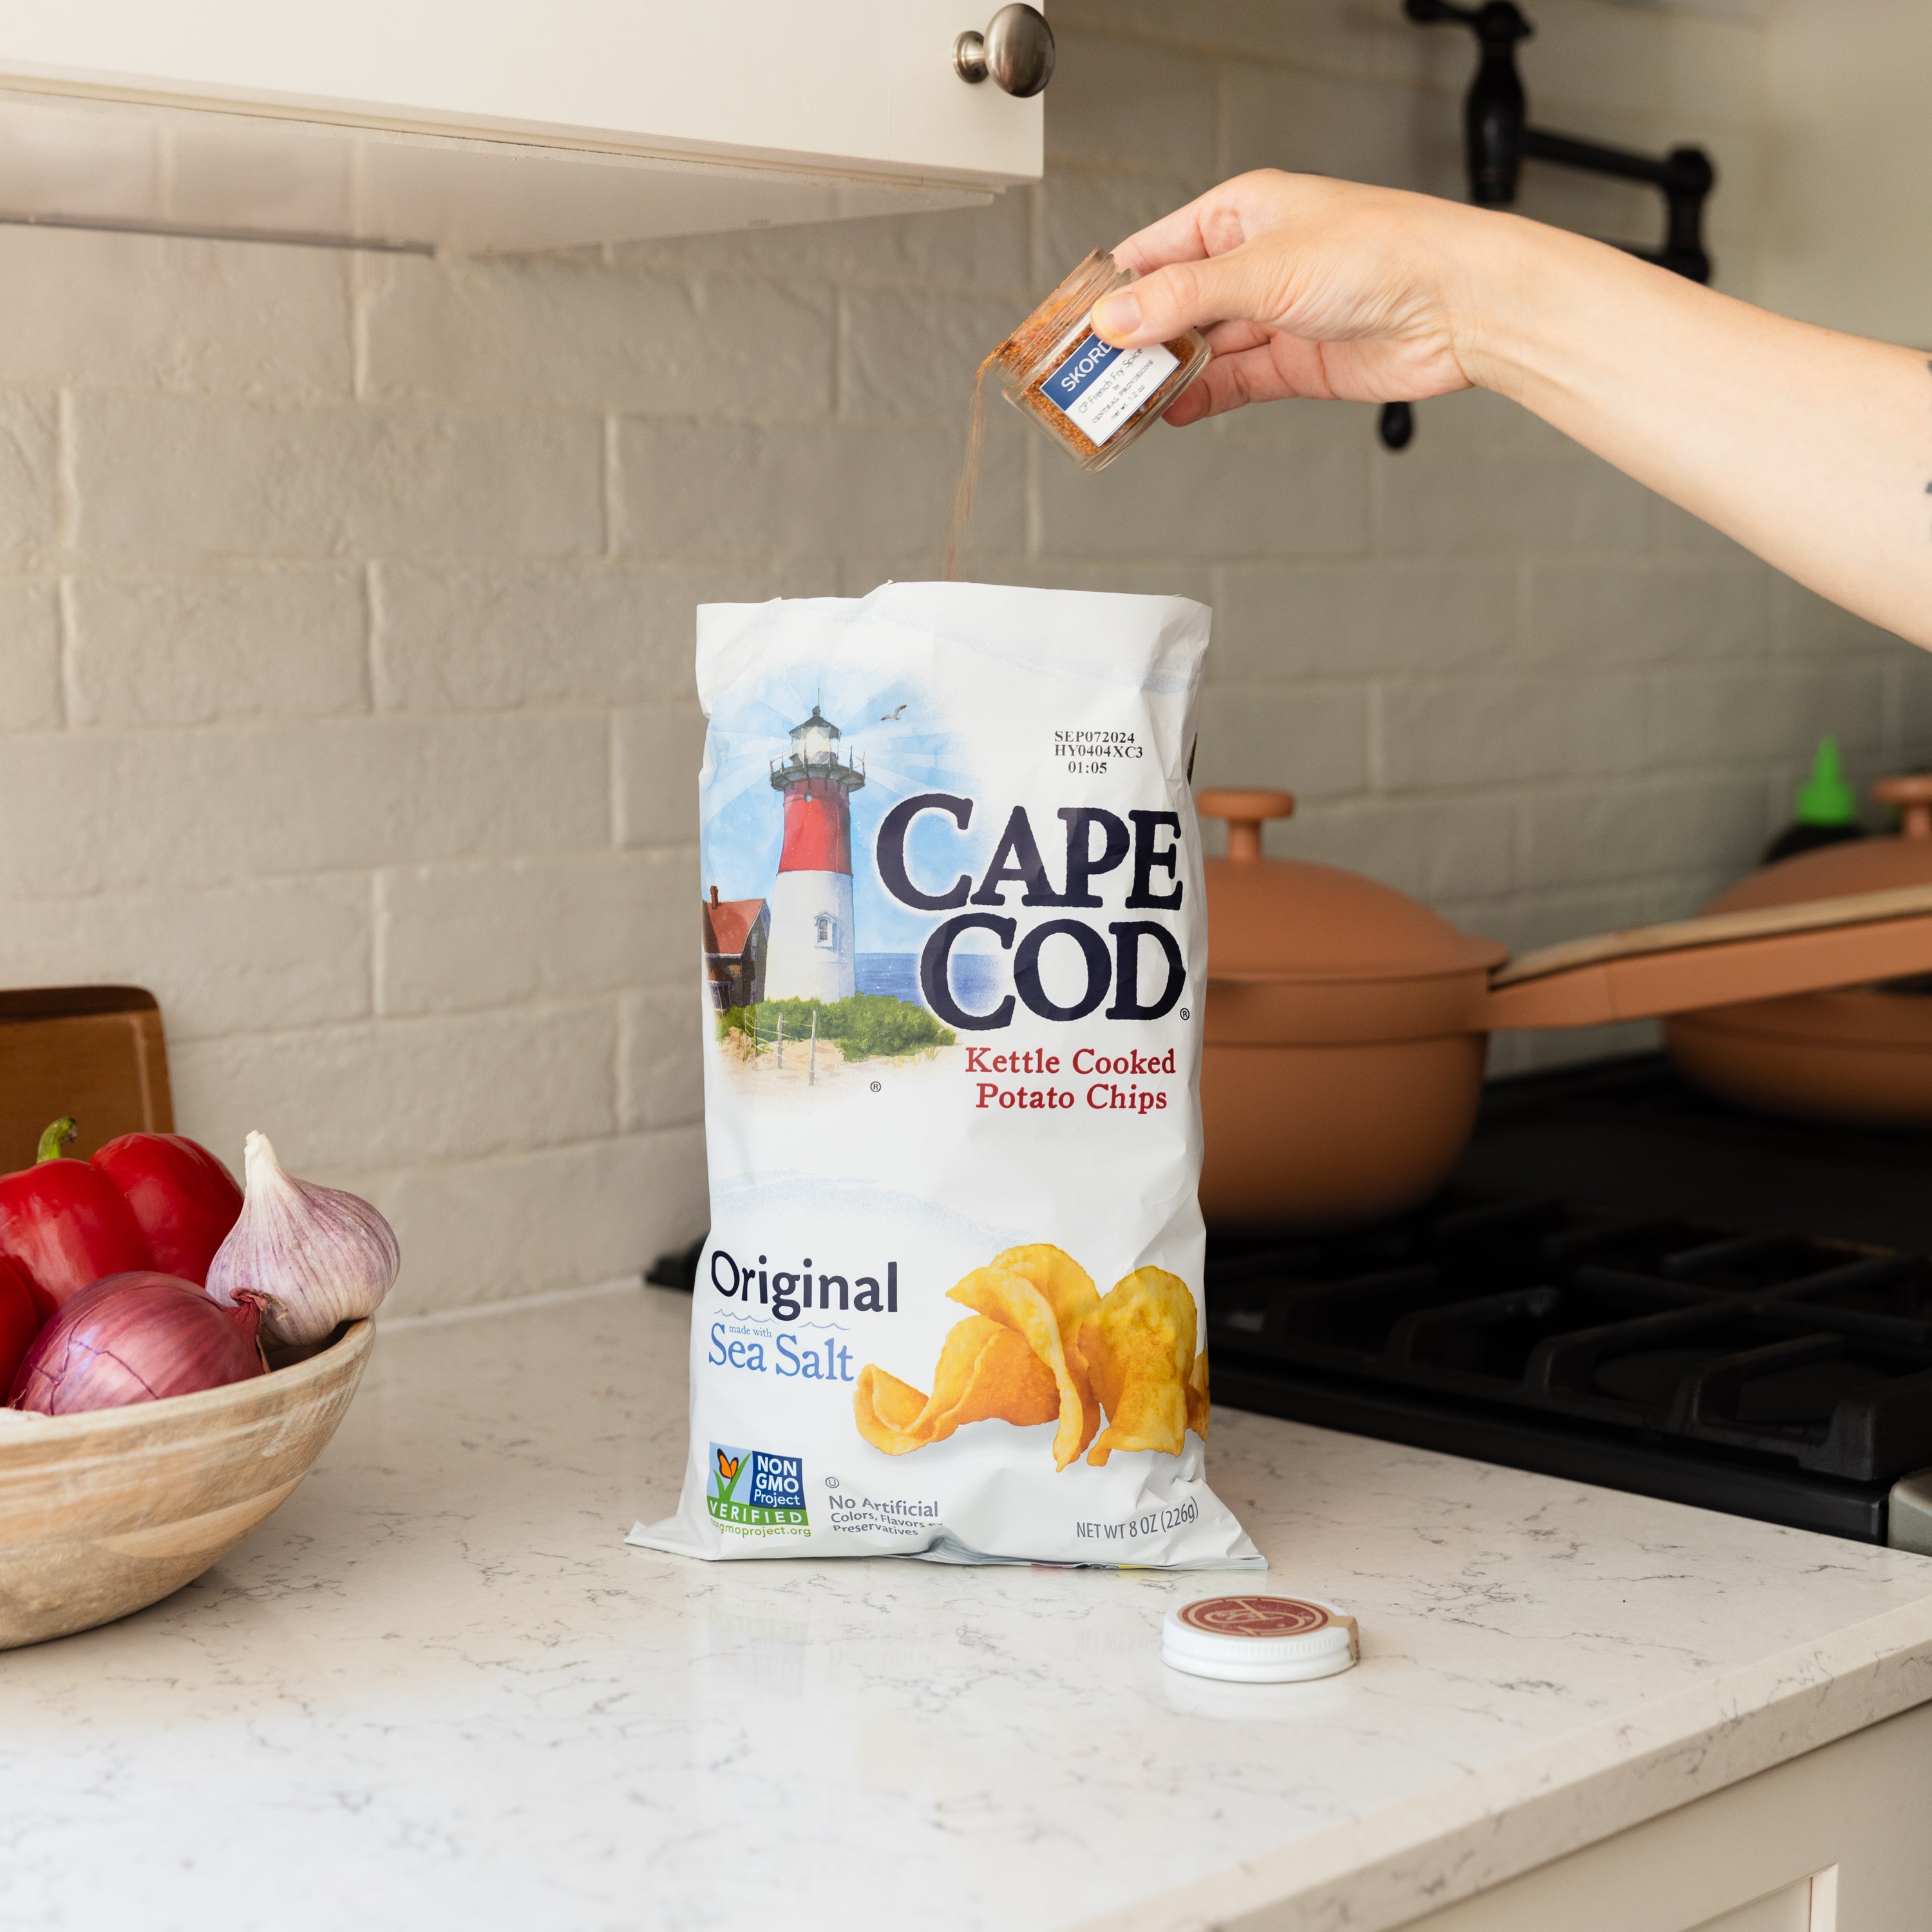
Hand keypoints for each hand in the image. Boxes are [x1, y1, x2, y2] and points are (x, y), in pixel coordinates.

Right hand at [1094, 171, 1495, 425]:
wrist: (1458, 305)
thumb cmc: (1385, 251)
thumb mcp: (1264, 269)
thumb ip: (1184, 299)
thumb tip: (1118, 319)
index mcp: (1240, 214)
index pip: (1153, 252)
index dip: (1111, 291)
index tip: (1074, 329)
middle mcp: (1254, 263)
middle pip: (1170, 307)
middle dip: (1131, 344)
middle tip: (1089, 379)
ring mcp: (1273, 315)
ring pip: (1198, 350)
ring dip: (1162, 377)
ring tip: (1122, 404)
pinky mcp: (1293, 363)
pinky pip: (1230, 383)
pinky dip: (1199, 399)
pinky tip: (1169, 412)